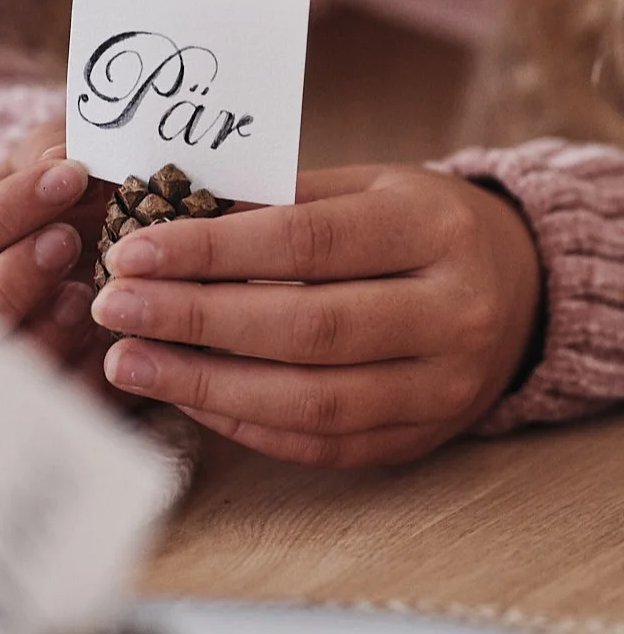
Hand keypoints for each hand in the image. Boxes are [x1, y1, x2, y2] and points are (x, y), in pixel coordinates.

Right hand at [0, 118, 111, 386]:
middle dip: (4, 287)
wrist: (95, 240)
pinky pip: (53, 410)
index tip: (69, 175)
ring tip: (93, 293)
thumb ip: (50, 152)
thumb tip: (61, 153)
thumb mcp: (49, 158)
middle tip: (68, 241)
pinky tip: (122, 339)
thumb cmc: (61, 194)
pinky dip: (87, 377)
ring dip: (43, 337)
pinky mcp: (40, 406)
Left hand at [89, 165, 542, 467]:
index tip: (133, 253)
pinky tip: (187, 397)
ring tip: (128, 363)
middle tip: (113, 310)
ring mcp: (442, 388)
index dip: (212, 251)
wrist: (520, 290)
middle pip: (307, 327)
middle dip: (196, 320)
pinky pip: (322, 446)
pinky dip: (246, 424)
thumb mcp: (370, 188)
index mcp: (433, 230)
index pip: (307, 242)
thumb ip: (282, 205)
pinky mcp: (421, 439)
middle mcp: (450, 314)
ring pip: (313, 402)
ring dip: (206, 386)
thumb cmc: (421, 226)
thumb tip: (167, 222)